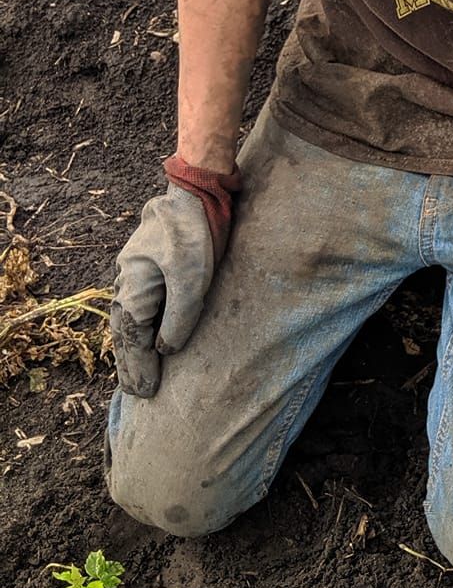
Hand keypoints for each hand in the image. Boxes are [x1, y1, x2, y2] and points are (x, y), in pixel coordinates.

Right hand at [110, 156, 239, 396]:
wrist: (194, 193)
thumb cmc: (192, 233)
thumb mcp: (192, 278)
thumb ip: (180, 316)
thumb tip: (167, 349)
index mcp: (132, 291)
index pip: (132, 340)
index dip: (139, 368)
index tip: (147, 391)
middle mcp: (126, 285)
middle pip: (125, 335)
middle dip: (131, 365)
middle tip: (138, 393)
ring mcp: (135, 276)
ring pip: (129, 322)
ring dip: (133, 350)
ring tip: (137, 375)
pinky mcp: (150, 269)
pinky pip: (139, 308)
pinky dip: (140, 330)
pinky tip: (146, 338)